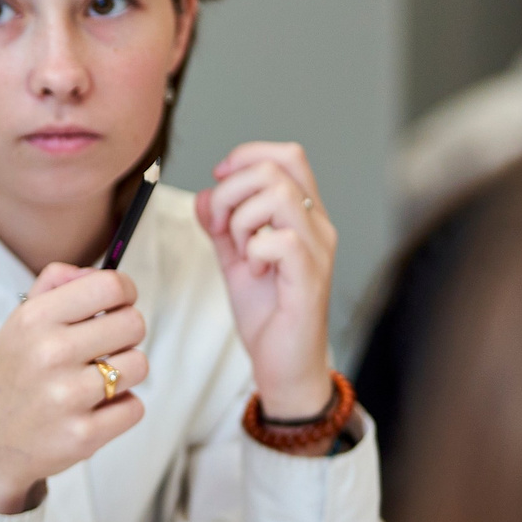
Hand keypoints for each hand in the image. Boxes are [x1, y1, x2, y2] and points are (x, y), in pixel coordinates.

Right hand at [0, 261, 147, 513]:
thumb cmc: (9, 379)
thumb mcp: (16, 325)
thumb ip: (54, 286)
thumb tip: (95, 272)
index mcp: (34, 319)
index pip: (110, 285)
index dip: (125, 293)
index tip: (118, 306)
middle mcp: (50, 353)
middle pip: (134, 324)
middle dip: (125, 336)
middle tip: (104, 349)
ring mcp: (67, 397)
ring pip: (139, 365)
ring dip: (124, 373)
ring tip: (96, 382)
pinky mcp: (82, 435)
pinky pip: (135, 407)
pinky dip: (120, 409)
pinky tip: (93, 410)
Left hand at [195, 143, 335, 420]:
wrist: (284, 364)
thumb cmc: (268, 314)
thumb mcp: (235, 261)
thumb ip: (220, 227)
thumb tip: (204, 195)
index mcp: (302, 216)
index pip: (287, 156)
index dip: (247, 157)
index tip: (219, 180)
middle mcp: (317, 226)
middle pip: (277, 169)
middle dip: (232, 190)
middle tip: (220, 226)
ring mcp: (317, 250)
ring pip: (279, 196)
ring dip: (243, 219)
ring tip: (241, 250)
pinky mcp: (310, 278)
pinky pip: (282, 239)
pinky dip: (255, 249)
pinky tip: (254, 270)